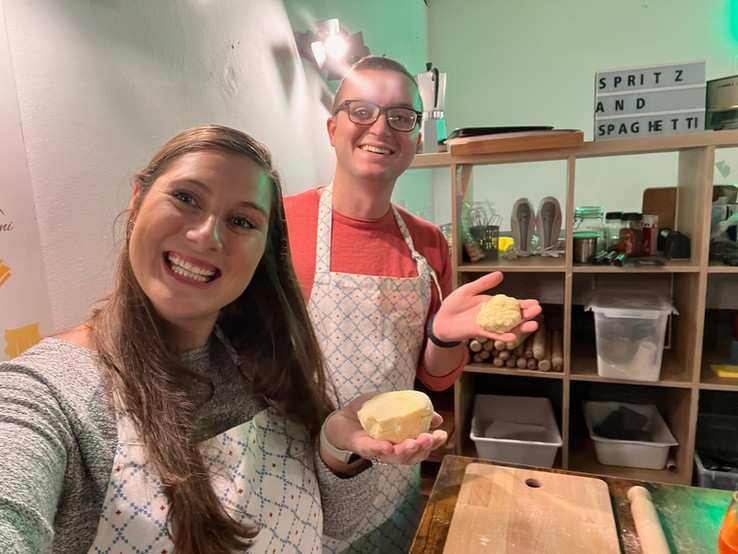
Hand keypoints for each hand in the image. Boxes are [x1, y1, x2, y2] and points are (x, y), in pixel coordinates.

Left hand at [323, 392, 447, 465]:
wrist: (342, 417)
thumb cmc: (369, 413)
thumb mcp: (393, 406)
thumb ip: (411, 410)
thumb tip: (436, 416)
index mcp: (401, 442)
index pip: (420, 448)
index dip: (433, 443)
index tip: (442, 433)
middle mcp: (391, 451)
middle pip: (411, 457)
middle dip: (423, 449)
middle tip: (430, 438)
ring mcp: (375, 450)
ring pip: (394, 458)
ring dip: (406, 452)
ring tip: (414, 443)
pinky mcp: (359, 446)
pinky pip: (371, 450)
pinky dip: (380, 449)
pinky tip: (389, 448)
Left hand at [431, 271, 541, 342]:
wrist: (441, 319)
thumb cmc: (454, 305)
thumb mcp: (469, 290)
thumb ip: (484, 283)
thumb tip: (500, 274)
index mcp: (492, 304)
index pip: (511, 304)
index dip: (523, 304)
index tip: (535, 303)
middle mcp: (493, 315)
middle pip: (513, 316)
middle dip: (526, 314)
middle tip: (538, 311)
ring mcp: (488, 325)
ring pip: (507, 327)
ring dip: (520, 327)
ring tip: (533, 325)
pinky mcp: (479, 332)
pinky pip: (493, 335)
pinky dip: (502, 337)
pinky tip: (511, 337)